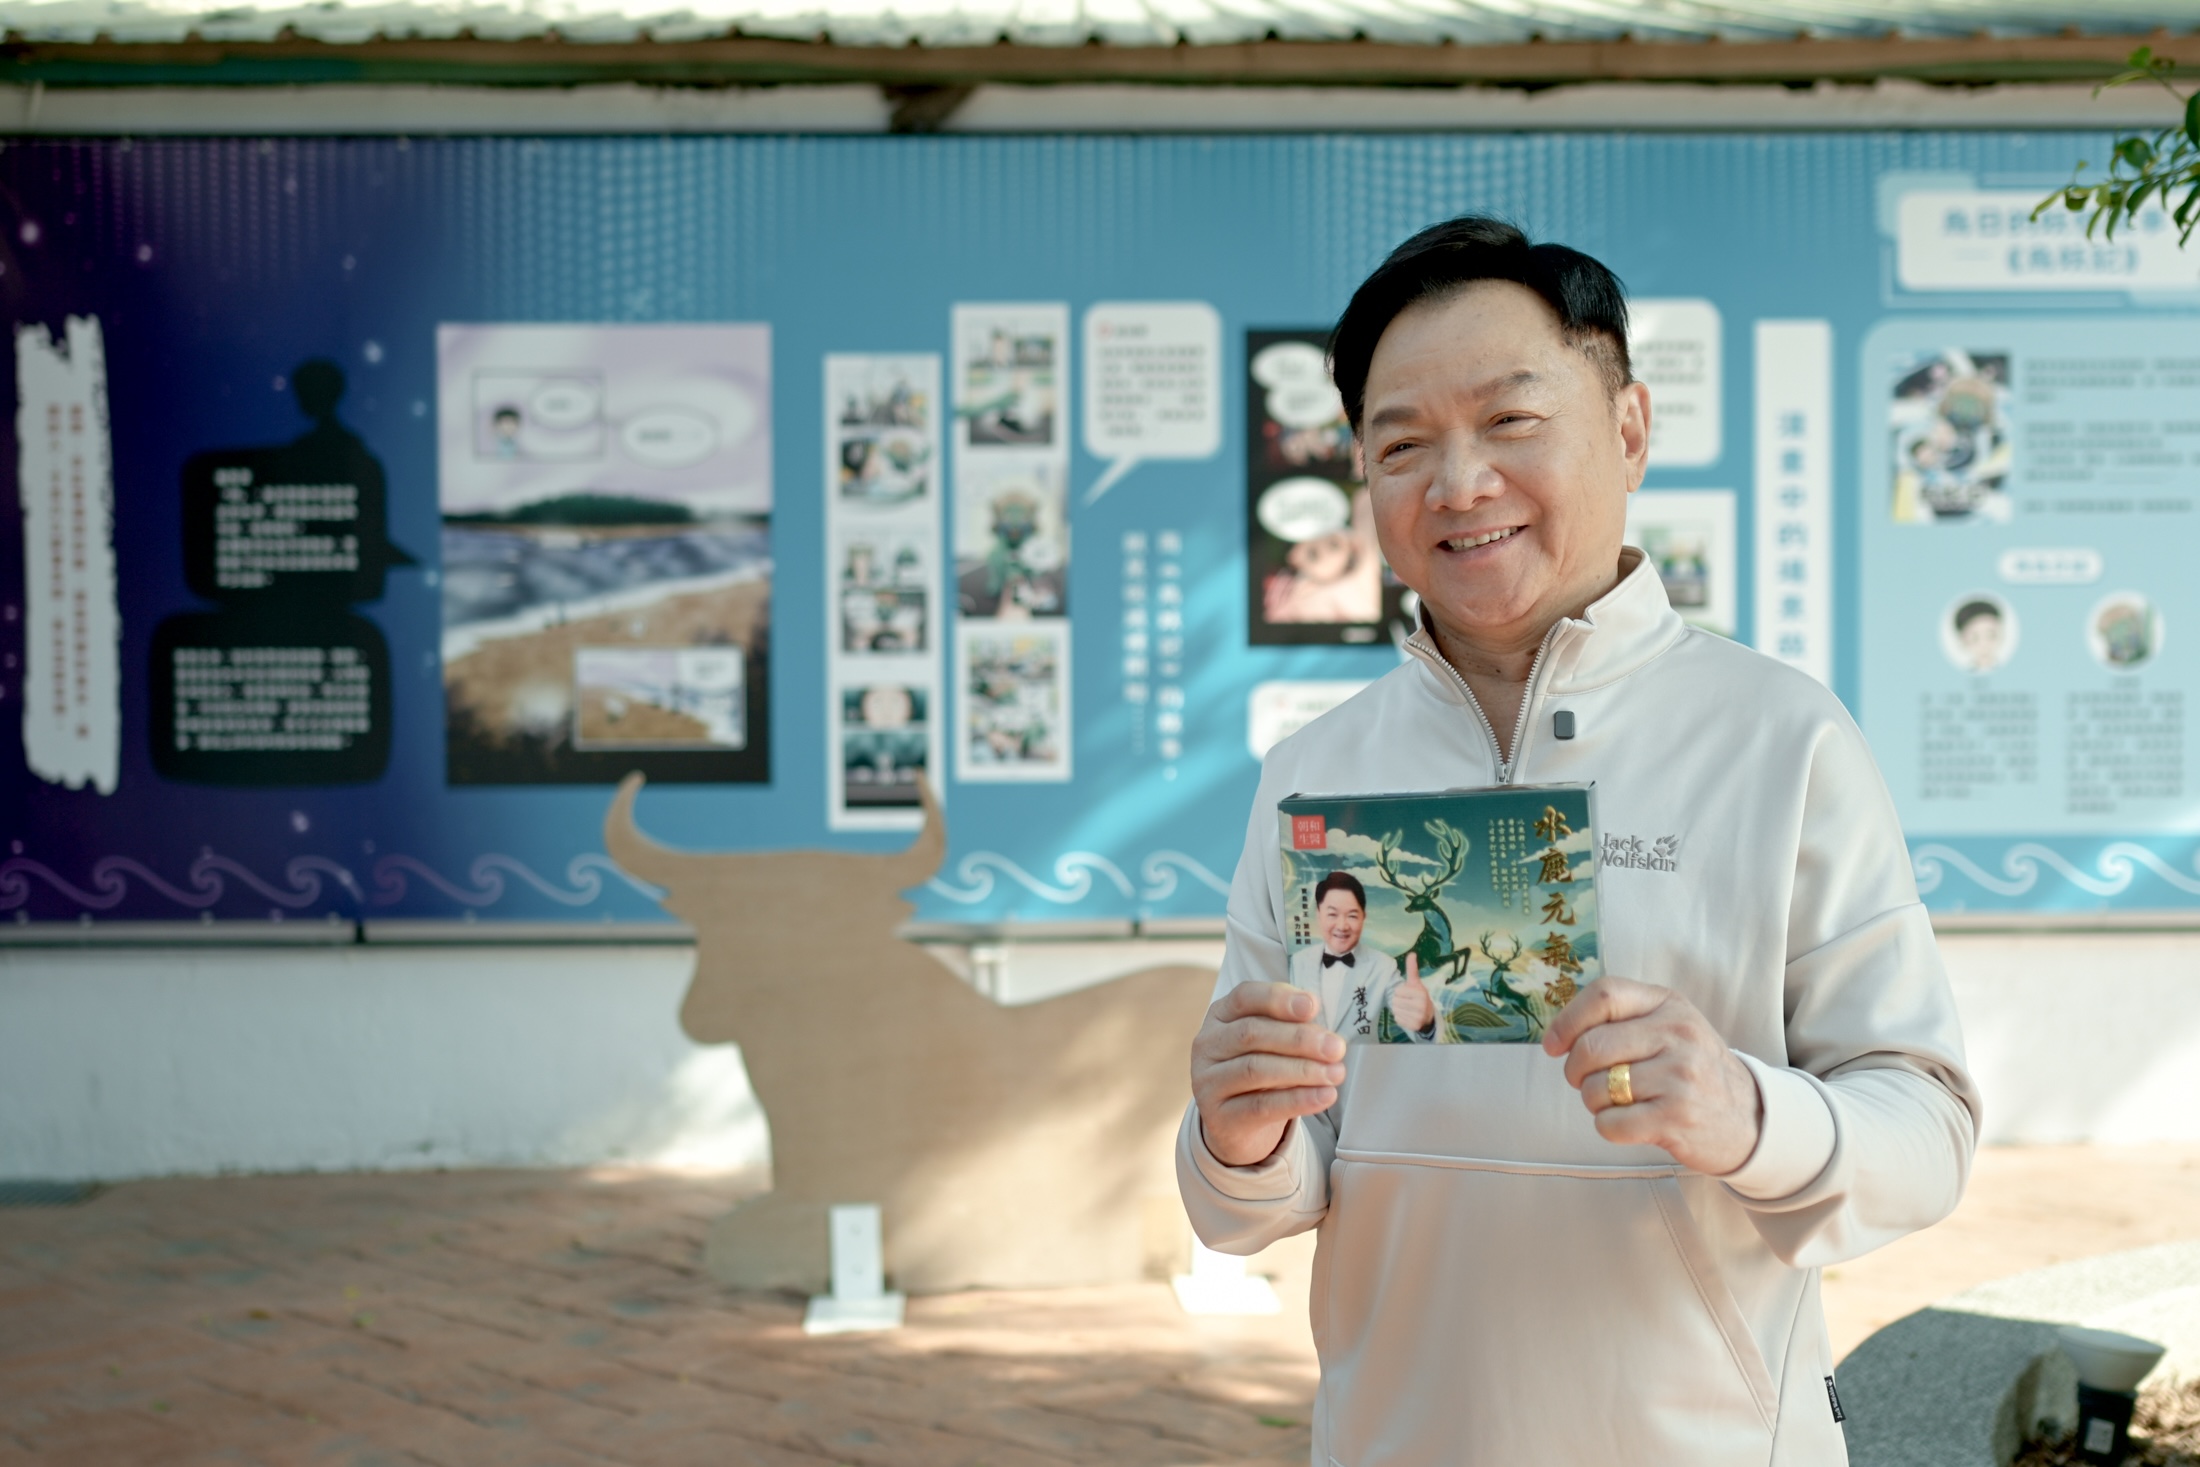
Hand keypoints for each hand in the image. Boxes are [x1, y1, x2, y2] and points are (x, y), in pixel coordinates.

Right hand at [1191, 982, 1346, 1167]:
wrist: (1237, 1125)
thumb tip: (1317, 1013)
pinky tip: (1325, 1096)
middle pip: (1251, 1034)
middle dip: (1299, 1039)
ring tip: (1336, 1074)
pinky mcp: (1218, 1117)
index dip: (1278, 999)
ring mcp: (1208, 1082)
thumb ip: (1290, 1025)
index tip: (1313, 1006)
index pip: (1244, 997)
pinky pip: (1261, 1106)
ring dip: (1302, 1070)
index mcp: (1220, 1016)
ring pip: (1255, 1070)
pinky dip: (1298, 1100)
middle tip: (1336, 1048)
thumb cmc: (1260, 1072)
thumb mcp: (1271, 1043)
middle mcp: (1208, 1045)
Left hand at [1389, 953, 1433, 1033]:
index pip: (1397, 991)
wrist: (1427, 1015)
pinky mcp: (1414, 1026)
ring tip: (1408, 1009)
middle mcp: (1421, 1006)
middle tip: (1407, 1002)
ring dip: (1399, 1009)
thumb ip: (1412, 969)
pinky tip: (1408, 1016)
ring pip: (1395, 1010)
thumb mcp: (1416, 982)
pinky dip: (1400, 1018)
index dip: (1400, 992)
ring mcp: (1418, 1017)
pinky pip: (1397, 1019)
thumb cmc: (1418, 996)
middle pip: (1395, 1001)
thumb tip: (1412, 953)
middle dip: (1399, 1001)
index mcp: (1421, 993)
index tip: (1408, 994)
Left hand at [1541, 976, 1762, 1175]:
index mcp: (1669, 1004)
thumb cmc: (1693, 1070)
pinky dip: (1608, 1127)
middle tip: (1585, 1081)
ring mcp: (1678, 1076)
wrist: (1752, 1118)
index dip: (1567, 1021)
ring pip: (1596, 1088)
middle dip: (1575, 1070)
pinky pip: (1609, 1123)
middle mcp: (1677, 1035)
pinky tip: (1631, 1123)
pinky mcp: (1676, 1117)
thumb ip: (1623, 1019)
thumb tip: (1557, 1035)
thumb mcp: (1671, 1027)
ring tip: (1619, 1103)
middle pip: (1591, 1046)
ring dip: (1594, 1102)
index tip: (1553, 1045)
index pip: (1604, 994)